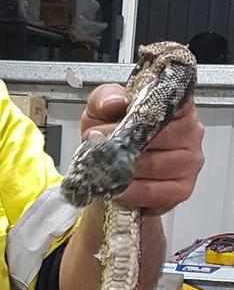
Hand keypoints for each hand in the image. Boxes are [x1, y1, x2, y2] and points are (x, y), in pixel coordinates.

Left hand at [80, 84, 203, 215]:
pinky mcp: (181, 189)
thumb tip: (114, 102)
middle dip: (122, 143)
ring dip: (122, 168)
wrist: (107, 166)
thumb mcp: (101, 108)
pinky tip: (117, 187)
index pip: (170, 101)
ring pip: (152, 166)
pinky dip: (129, 192)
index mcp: (176, 105)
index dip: (141, 111)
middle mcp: (190, 131)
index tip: (119, 118)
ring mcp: (189, 162)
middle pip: (157, 137)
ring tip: (104, 166)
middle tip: (99, 145)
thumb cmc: (111, 133)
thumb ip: (105, 97)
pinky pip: (152, 192)